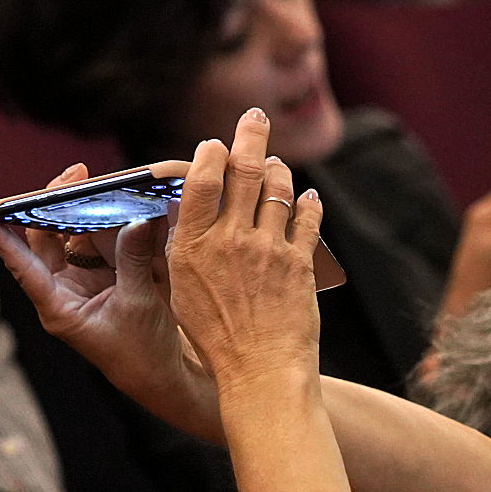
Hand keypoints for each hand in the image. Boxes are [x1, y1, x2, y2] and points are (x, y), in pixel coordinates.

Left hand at [0, 160, 216, 435]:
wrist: (164, 378)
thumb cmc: (144, 353)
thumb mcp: (140, 303)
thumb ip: (135, 258)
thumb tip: (139, 217)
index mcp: (58, 307)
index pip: (22, 265)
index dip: (0, 238)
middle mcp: (63, 292)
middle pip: (45, 239)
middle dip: (54, 203)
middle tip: (76, 172)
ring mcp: (83, 283)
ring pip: (72, 235)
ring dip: (83, 208)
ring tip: (101, 181)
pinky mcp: (105, 277)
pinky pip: (98, 241)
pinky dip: (107, 222)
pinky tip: (123, 203)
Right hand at [167, 107, 323, 394]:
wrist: (260, 374)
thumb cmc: (215, 340)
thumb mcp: (181, 291)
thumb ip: (185, 246)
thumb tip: (187, 212)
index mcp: (193, 246)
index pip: (203, 178)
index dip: (211, 153)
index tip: (214, 144)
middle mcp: (230, 240)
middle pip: (244, 169)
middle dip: (251, 135)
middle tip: (256, 117)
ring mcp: (268, 249)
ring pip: (278, 187)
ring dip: (279, 168)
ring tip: (277, 164)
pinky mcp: (300, 262)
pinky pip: (307, 218)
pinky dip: (309, 202)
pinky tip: (308, 197)